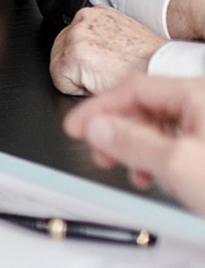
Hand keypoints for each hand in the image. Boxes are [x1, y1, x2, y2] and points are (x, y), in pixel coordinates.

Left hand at [49, 6, 164, 95]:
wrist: (163, 69)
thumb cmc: (147, 61)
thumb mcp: (119, 38)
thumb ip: (97, 38)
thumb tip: (86, 51)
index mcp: (93, 13)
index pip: (67, 41)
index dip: (83, 61)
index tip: (102, 65)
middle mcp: (83, 18)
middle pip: (59, 52)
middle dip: (77, 68)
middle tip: (105, 72)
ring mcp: (77, 35)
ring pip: (59, 67)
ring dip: (78, 78)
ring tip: (105, 75)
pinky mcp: (75, 54)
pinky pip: (61, 81)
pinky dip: (77, 90)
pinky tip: (100, 82)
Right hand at [64, 75, 204, 212]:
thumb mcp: (178, 164)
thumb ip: (132, 143)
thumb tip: (96, 128)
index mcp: (196, 94)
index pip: (132, 89)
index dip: (98, 108)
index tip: (76, 127)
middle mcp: (203, 104)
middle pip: (145, 109)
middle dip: (118, 134)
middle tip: (99, 153)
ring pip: (160, 129)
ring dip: (139, 151)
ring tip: (133, 173)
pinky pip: (177, 144)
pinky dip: (161, 160)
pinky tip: (161, 179)